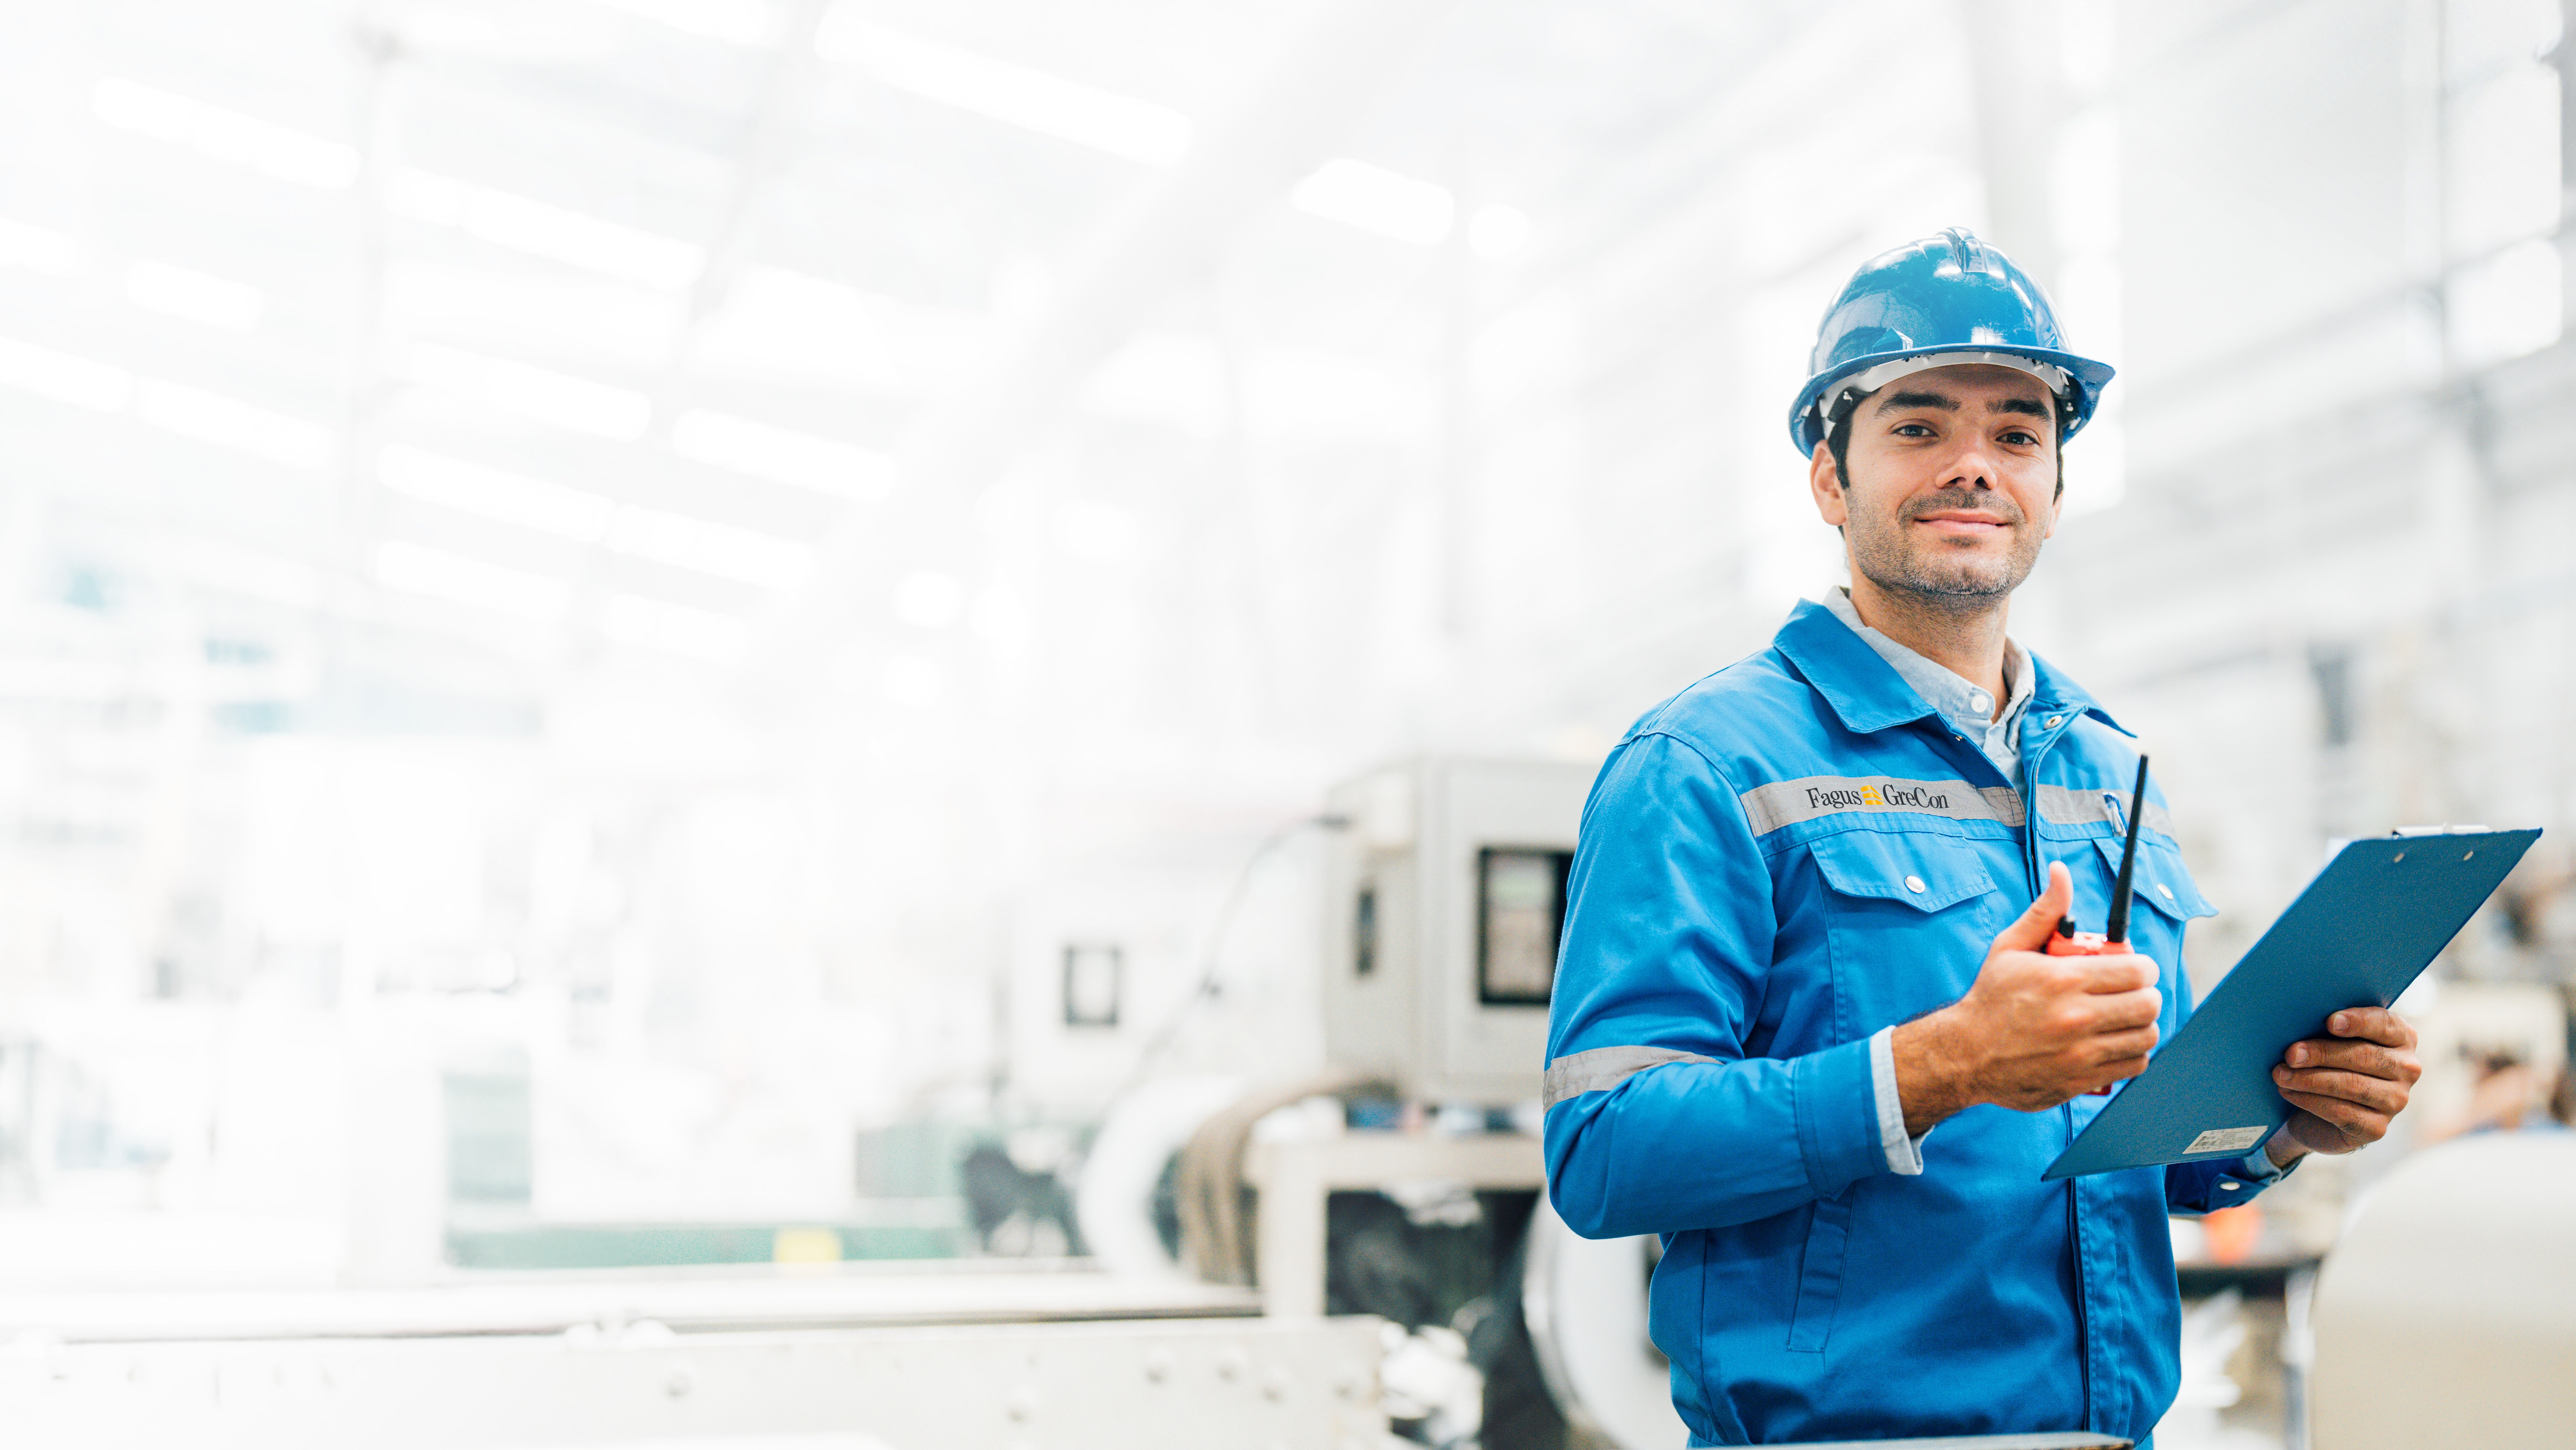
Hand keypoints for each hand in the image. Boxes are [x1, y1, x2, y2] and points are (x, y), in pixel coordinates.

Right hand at [1893, 862, 2162, 1134]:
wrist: (1965, 1054)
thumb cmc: (1990, 997)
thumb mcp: (2010, 947)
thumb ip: (2045, 911)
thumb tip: (2062, 872)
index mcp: (2062, 980)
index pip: (2136, 971)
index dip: (2143, 966)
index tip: (2134, 968)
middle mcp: (2076, 1018)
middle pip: (2148, 1004)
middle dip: (2145, 993)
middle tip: (2130, 991)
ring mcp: (2080, 1053)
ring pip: (2146, 1036)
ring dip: (2141, 1023)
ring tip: (2123, 1016)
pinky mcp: (2082, 1080)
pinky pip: (2134, 1065)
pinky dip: (2132, 1052)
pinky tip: (2114, 1041)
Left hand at [2265, 1006, 2420, 1163]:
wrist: (2322, 1112)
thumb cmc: (2328, 1063)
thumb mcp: (2331, 1039)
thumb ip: (2328, 1027)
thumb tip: (2300, 1018)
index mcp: (2401, 1037)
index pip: (2385, 1024)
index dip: (2358, 1021)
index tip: (2330, 1021)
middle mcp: (2406, 1069)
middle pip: (2364, 1056)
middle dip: (2322, 1053)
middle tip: (2290, 1054)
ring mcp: (2396, 1100)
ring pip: (2352, 1085)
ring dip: (2310, 1079)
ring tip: (2281, 1074)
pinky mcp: (2377, 1128)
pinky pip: (2343, 1112)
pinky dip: (2311, 1101)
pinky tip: (2289, 1092)